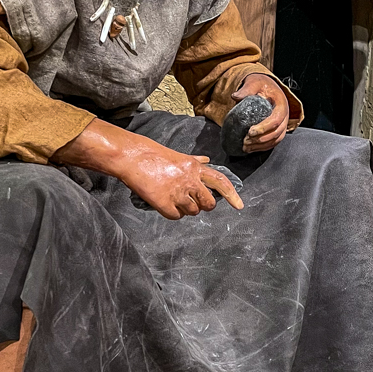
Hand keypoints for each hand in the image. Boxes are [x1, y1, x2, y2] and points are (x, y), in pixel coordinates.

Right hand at [53, 119, 243, 219]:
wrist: (132, 158)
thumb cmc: (154, 155)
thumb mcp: (179, 155)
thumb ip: (195, 162)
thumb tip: (207, 160)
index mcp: (195, 168)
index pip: (220, 182)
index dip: (232, 195)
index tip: (240, 206)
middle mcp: (190, 180)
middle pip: (208, 203)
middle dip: (203, 205)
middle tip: (192, 201)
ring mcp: (178, 193)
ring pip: (193, 212)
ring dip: (185, 209)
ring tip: (173, 197)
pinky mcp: (165, 204)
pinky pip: (176, 216)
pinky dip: (171, 213)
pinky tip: (164, 202)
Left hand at [231, 74, 290, 152]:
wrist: (269, 87)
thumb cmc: (262, 85)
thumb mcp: (255, 83)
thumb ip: (247, 89)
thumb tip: (235, 96)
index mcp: (281, 104)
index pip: (275, 120)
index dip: (263, 128)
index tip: (250, 132)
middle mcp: (285, 115)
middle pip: (276, 132)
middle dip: (260, 139)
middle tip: (245, 141)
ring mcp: (283, 124)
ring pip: (276, 140)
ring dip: (261, 146)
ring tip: (246, 147)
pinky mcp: (278, 130)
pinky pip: (274, 142)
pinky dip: (264, 147)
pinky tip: (252, 149)